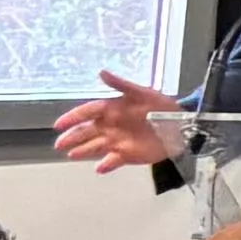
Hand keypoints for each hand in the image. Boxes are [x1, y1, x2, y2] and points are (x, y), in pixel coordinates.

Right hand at [54, 71, 186, 170]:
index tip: (58, 124)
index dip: (72, 118)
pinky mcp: (128, 154)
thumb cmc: (161, 105)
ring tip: (71, 155)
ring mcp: (118, 141)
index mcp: (112, 109)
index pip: (87, 112)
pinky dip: (106, 165)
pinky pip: (113, 161)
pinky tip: (99, 168)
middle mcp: (111, 126)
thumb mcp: (141, 92)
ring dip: (83, 151)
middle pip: (86, 132)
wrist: (182, 123)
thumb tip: (101, 72)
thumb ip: (120, 84)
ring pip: (95, 147)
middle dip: (72, 137)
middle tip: (58, 144)